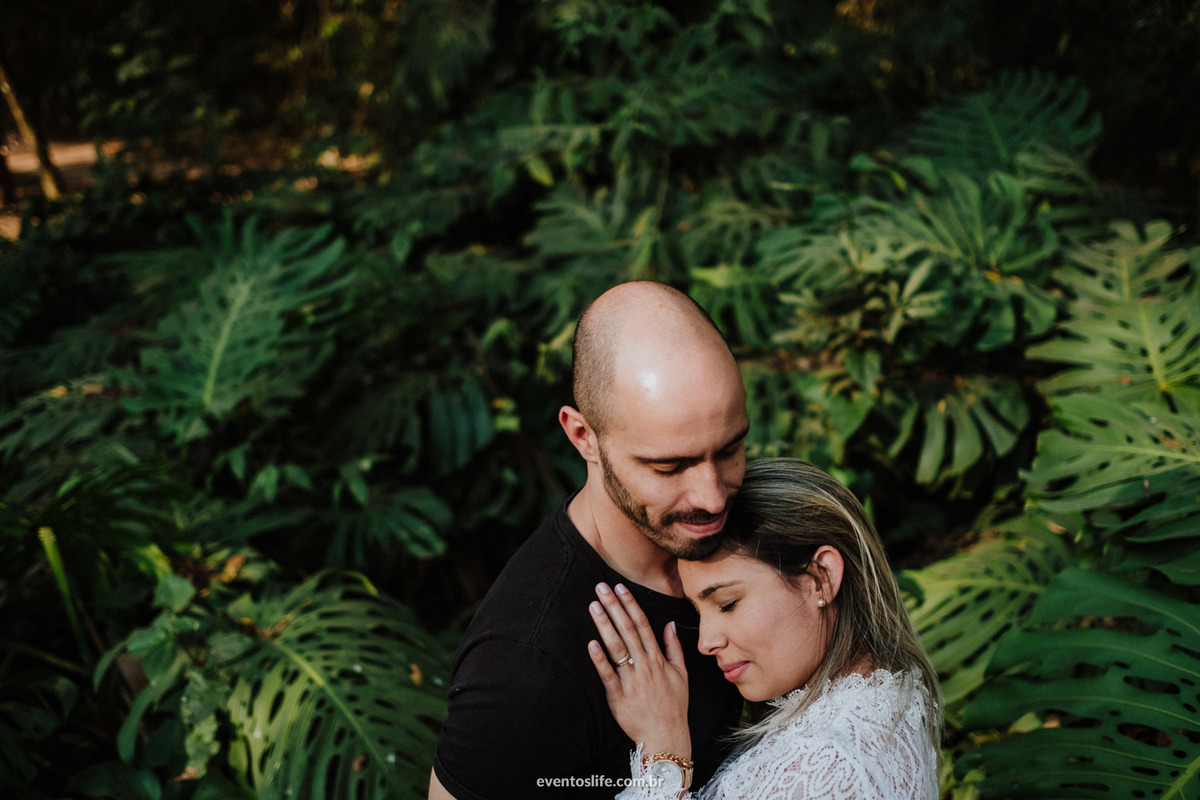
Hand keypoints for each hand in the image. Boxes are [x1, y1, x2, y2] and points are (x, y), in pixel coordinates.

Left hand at [587, 582, 691, 759]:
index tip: (619, 587)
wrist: (666, 736)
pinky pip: (608, 675)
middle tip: (600, 587)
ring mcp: (632, 681)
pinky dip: (599, 660)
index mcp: (658, 659)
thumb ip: (675, 648)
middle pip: (627, 630)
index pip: (642, 624)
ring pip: (616, 648)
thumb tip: (670, 624)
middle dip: (613, 607)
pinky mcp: (619, 697)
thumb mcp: (681, 675)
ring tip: (594, 606)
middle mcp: (645, 666)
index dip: (630, 604)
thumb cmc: (673, 706)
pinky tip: (591, 643)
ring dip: (604, 625)